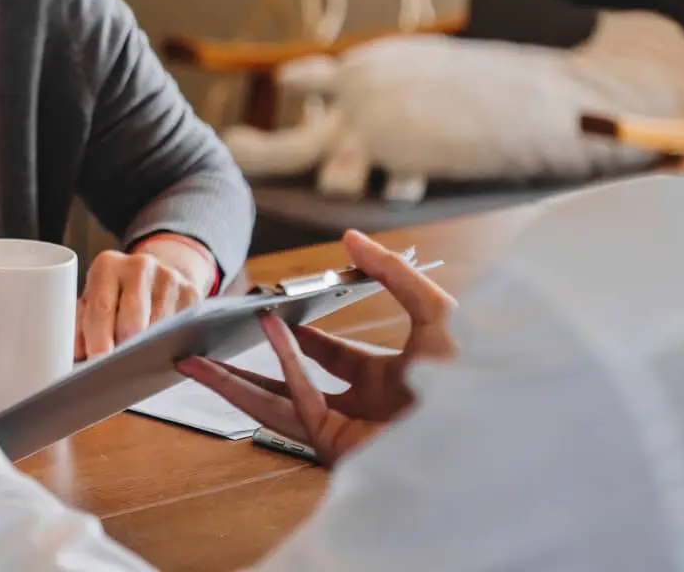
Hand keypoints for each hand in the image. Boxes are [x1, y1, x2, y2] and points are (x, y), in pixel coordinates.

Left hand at [76, 235, 214, 359]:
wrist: (153, 274)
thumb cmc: (115, 294)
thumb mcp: (93, 301)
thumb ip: (79, 325)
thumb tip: (75, 356)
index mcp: (107, 265)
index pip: (101, 307)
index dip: (98, 340)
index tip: (97, 362)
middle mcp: (140, 266)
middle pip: (132, 321)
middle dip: (123, 349)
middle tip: (116, 368)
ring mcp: (169, 278)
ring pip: (158, 329)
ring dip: (147, 350)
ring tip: (137, 359)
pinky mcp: (192, 293)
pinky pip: (181, 330)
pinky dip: (169, 345)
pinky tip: (160, 349)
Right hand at [175, 230, 456, 465]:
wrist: (494, 423)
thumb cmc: (477, 373)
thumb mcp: (433, 310)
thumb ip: (390, 273)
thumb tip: (350, 237)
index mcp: (386, 384)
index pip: (330, 362)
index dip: (298, 340)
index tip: (271, 317)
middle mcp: (362, 411)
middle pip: (286, 388)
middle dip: (241, 371)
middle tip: (206, 351)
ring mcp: (347, 431)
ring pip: (273, 405)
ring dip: (230, 383)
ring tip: (189, 362)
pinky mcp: (338, 447)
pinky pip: (297, 401)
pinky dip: (278, 366)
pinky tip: (263, 333)